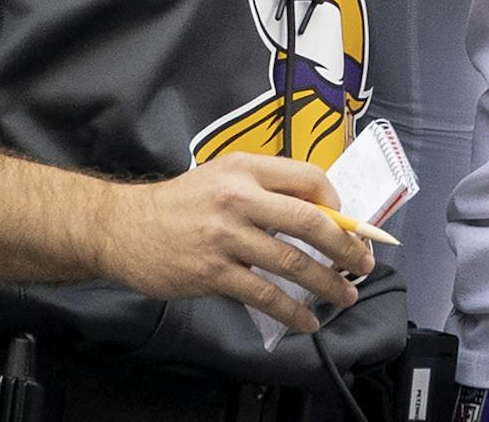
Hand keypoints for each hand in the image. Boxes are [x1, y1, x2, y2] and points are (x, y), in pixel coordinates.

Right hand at [94, 155, 377, 335]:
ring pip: (291, 262)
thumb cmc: (182, 202)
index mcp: (246, 169)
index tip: (348, 224)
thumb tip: (320, 213)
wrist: (124, 227)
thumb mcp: (223, 176)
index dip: (337, 203)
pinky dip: (291, 310)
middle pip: (310, 221)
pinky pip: (263, 294)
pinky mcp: (213, 272)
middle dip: (345, 246)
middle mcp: (239, 198)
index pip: (309, 178)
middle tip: (364, 264)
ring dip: (326, 283)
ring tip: (345, 295)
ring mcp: (226, 237)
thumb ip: (267, 187)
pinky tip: (307, 320)